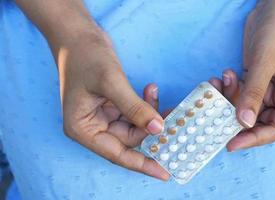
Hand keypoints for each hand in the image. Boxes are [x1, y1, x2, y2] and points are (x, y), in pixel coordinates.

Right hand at [53, 28, 168, 179]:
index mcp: (83, 129)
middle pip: (130, 139)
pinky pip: (135, 112)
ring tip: (161, 97)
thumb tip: (158, 129)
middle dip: (152, 129)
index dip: (142, 164)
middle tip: (175, 119)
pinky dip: (145, 104)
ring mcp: (103, 116)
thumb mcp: (111, 82)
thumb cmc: (86, 57)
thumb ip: (135, 108)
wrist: (78, 34)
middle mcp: (93, 126)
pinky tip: (151, 89)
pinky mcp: (113, 105)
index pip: (117, 154)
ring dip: (151, 113)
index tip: (165, 173)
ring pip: (136, 125)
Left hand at [213, 0, 274, 150]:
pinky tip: (223, 76)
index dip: (254, 138)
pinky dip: (228, 89)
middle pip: (258, 122)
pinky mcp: (254, 82)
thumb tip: (243, 123)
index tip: (231, 143)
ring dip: (229, 100)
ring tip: (219, 83)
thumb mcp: (266, 61)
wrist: (274, 8)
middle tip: (214, 117)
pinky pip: (239, 94)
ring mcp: (268, 90)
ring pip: (244, 108)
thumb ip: (254, 92)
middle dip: (235, 118)